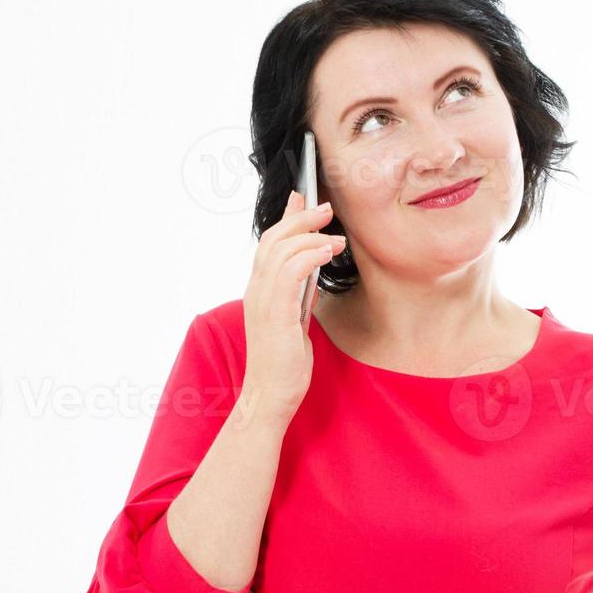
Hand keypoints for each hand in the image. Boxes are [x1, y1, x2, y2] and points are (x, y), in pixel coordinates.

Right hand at [240, 189, 346, 420]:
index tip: (304, 198)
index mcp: (259, 290)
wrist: (271, 395)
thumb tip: (313, 269)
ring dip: (312, 236)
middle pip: (273, 238)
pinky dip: (311, 255)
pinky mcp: (275, 311)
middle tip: (326, 208)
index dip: (287, 217)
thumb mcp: (295, 319)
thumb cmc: (284, 363)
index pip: (269, 243)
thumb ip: (300, 293)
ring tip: (336, 237)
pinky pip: (291, 270)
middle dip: (301, 217)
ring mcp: (262, 300)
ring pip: (282, 248)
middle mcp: (256, 290)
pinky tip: (328, 253)